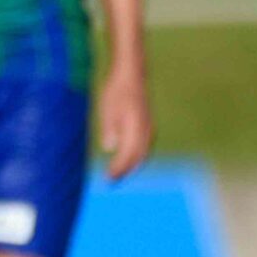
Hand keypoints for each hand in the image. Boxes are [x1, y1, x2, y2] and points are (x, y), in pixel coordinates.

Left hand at [97, 64, 154, 180]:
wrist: (132, 74)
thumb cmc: (117, 90)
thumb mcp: (108, 108)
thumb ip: (110, 128)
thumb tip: (110, 148)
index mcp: (135, 125)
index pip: (128, 153)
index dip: (119, 168)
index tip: (108, 178)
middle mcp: (145, 128)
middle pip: (137, 156)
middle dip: (125, 170)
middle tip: (111, 181)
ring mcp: (148, 127)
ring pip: (143, 152)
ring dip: (131, 165)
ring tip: (118, 175)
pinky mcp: (147, 125)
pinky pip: (145, 146)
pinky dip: (137, 157)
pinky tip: (128, 161)